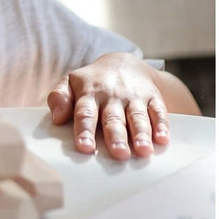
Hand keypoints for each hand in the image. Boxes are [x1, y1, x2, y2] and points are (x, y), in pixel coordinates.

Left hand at [47, 53, 169, 159]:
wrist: (123, 64)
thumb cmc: (92, 82)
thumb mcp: (70, 83)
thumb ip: (59, 98)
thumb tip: (56, 118)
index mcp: (89, 93)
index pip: (85, 113)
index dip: (85, 130)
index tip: (85, 148)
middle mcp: (112, 95)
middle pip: (114, 118)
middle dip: (116, 137)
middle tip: (119, 154)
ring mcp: (134, 96)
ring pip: (137, 117)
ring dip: (141, 134)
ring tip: (143, 151)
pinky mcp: (153, 97)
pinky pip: (158, 111)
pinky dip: (161, 125)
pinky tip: (162, 139)